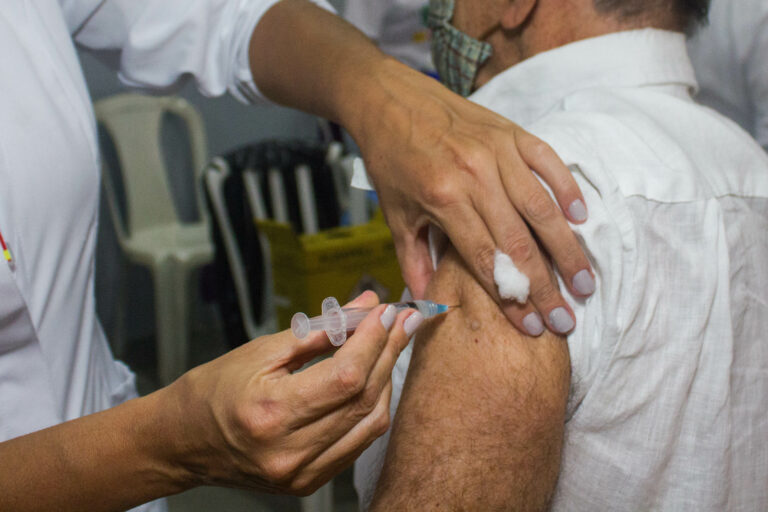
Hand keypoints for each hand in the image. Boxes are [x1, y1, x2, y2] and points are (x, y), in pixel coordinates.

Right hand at [163, 291, 416, 494]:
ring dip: (387, 378)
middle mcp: (290, 451)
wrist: (183, 441)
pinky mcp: (309, 482)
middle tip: (403, 319)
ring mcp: (302, 473)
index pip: (345, 375)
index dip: (374, 340)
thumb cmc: (213, 390)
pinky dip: (373, 407)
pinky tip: (375, 379)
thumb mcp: (261, 351)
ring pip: (370, 422)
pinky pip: (359, 442)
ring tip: (391, 344)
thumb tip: (364, 306)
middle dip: (389, 351)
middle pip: (363, 397)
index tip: (388, 310)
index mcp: (271, 413)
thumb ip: (319, 330)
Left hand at [344, 60, 593, 335]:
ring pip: (541, 207)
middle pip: (519, 242)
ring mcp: (497, 151)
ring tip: (586, 282)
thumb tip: (429, 306)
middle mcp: (475, 176)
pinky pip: (548, 162)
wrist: (389, 99)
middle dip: (546, 286)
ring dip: (567, 248)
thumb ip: (414, 263)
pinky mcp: (511, 132)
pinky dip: (567, 189)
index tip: (534, 328)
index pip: (486, 260)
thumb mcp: (394, 216)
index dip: (512, 299)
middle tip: (568, 319)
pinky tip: (581, 218)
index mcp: (444, 200)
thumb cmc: (391, 161)